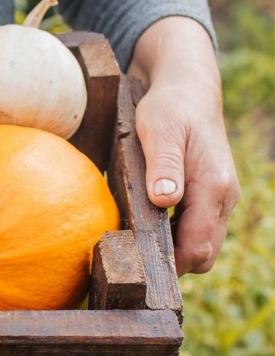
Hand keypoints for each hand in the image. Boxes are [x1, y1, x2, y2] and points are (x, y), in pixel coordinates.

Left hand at [129, 17, 239, 274]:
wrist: (187, 89)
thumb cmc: (169, 108)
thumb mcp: (159, 130)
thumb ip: (164, 166)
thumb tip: (165, 201)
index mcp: (213, 186)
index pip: (198, 246)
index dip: (170, 264)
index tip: (136, 267)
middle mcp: (223, 197)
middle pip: (203, 254)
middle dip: (172, 263)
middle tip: (131, 258)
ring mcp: (219, 198)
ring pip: (201, 244)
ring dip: (174, 250)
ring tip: (135, 244)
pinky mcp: (209, 195)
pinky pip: (196, 229)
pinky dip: (176, 236)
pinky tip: (147, 228)